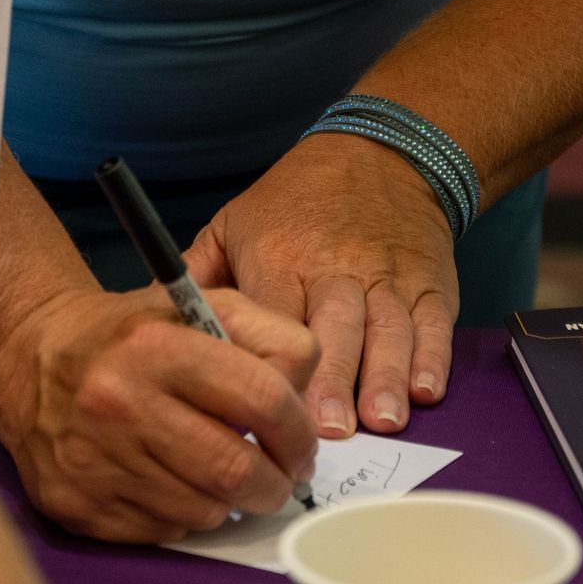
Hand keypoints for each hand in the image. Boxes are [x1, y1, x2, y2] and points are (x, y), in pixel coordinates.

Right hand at [0, 284, 319, 545]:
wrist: (31, 358)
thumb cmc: (132, 335)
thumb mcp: (202, 306)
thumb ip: (272, 339)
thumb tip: (309, 407)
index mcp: (156, 345)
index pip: (264, 399)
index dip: (298, 432)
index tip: (300, 445)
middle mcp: (119, 403)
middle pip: (237, 470)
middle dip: (275, 482)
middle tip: (279, 476)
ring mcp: (94, 461)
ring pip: (205, 511)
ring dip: (230, 500)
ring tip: (222, 474)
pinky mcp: (77, 507)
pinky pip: (163, 531)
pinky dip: (184, 515)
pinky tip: (174, 483)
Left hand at [185, 134, 457, 441]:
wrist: (383, 152)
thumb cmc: (297, 201)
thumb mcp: (235, 222)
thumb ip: (199, 276)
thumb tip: (148, 325)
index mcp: (280, 256)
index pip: (274, 315)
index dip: (270, 363)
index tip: (264, 410)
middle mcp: (335, 268)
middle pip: (335, 327)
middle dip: (332, 379)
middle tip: (327, 431)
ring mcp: (387, 277)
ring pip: (388, 330)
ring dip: (385, 376)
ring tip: (381, 421)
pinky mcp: (430, 284)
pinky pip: (434, 323)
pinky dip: (433, 357)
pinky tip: (426, 391)